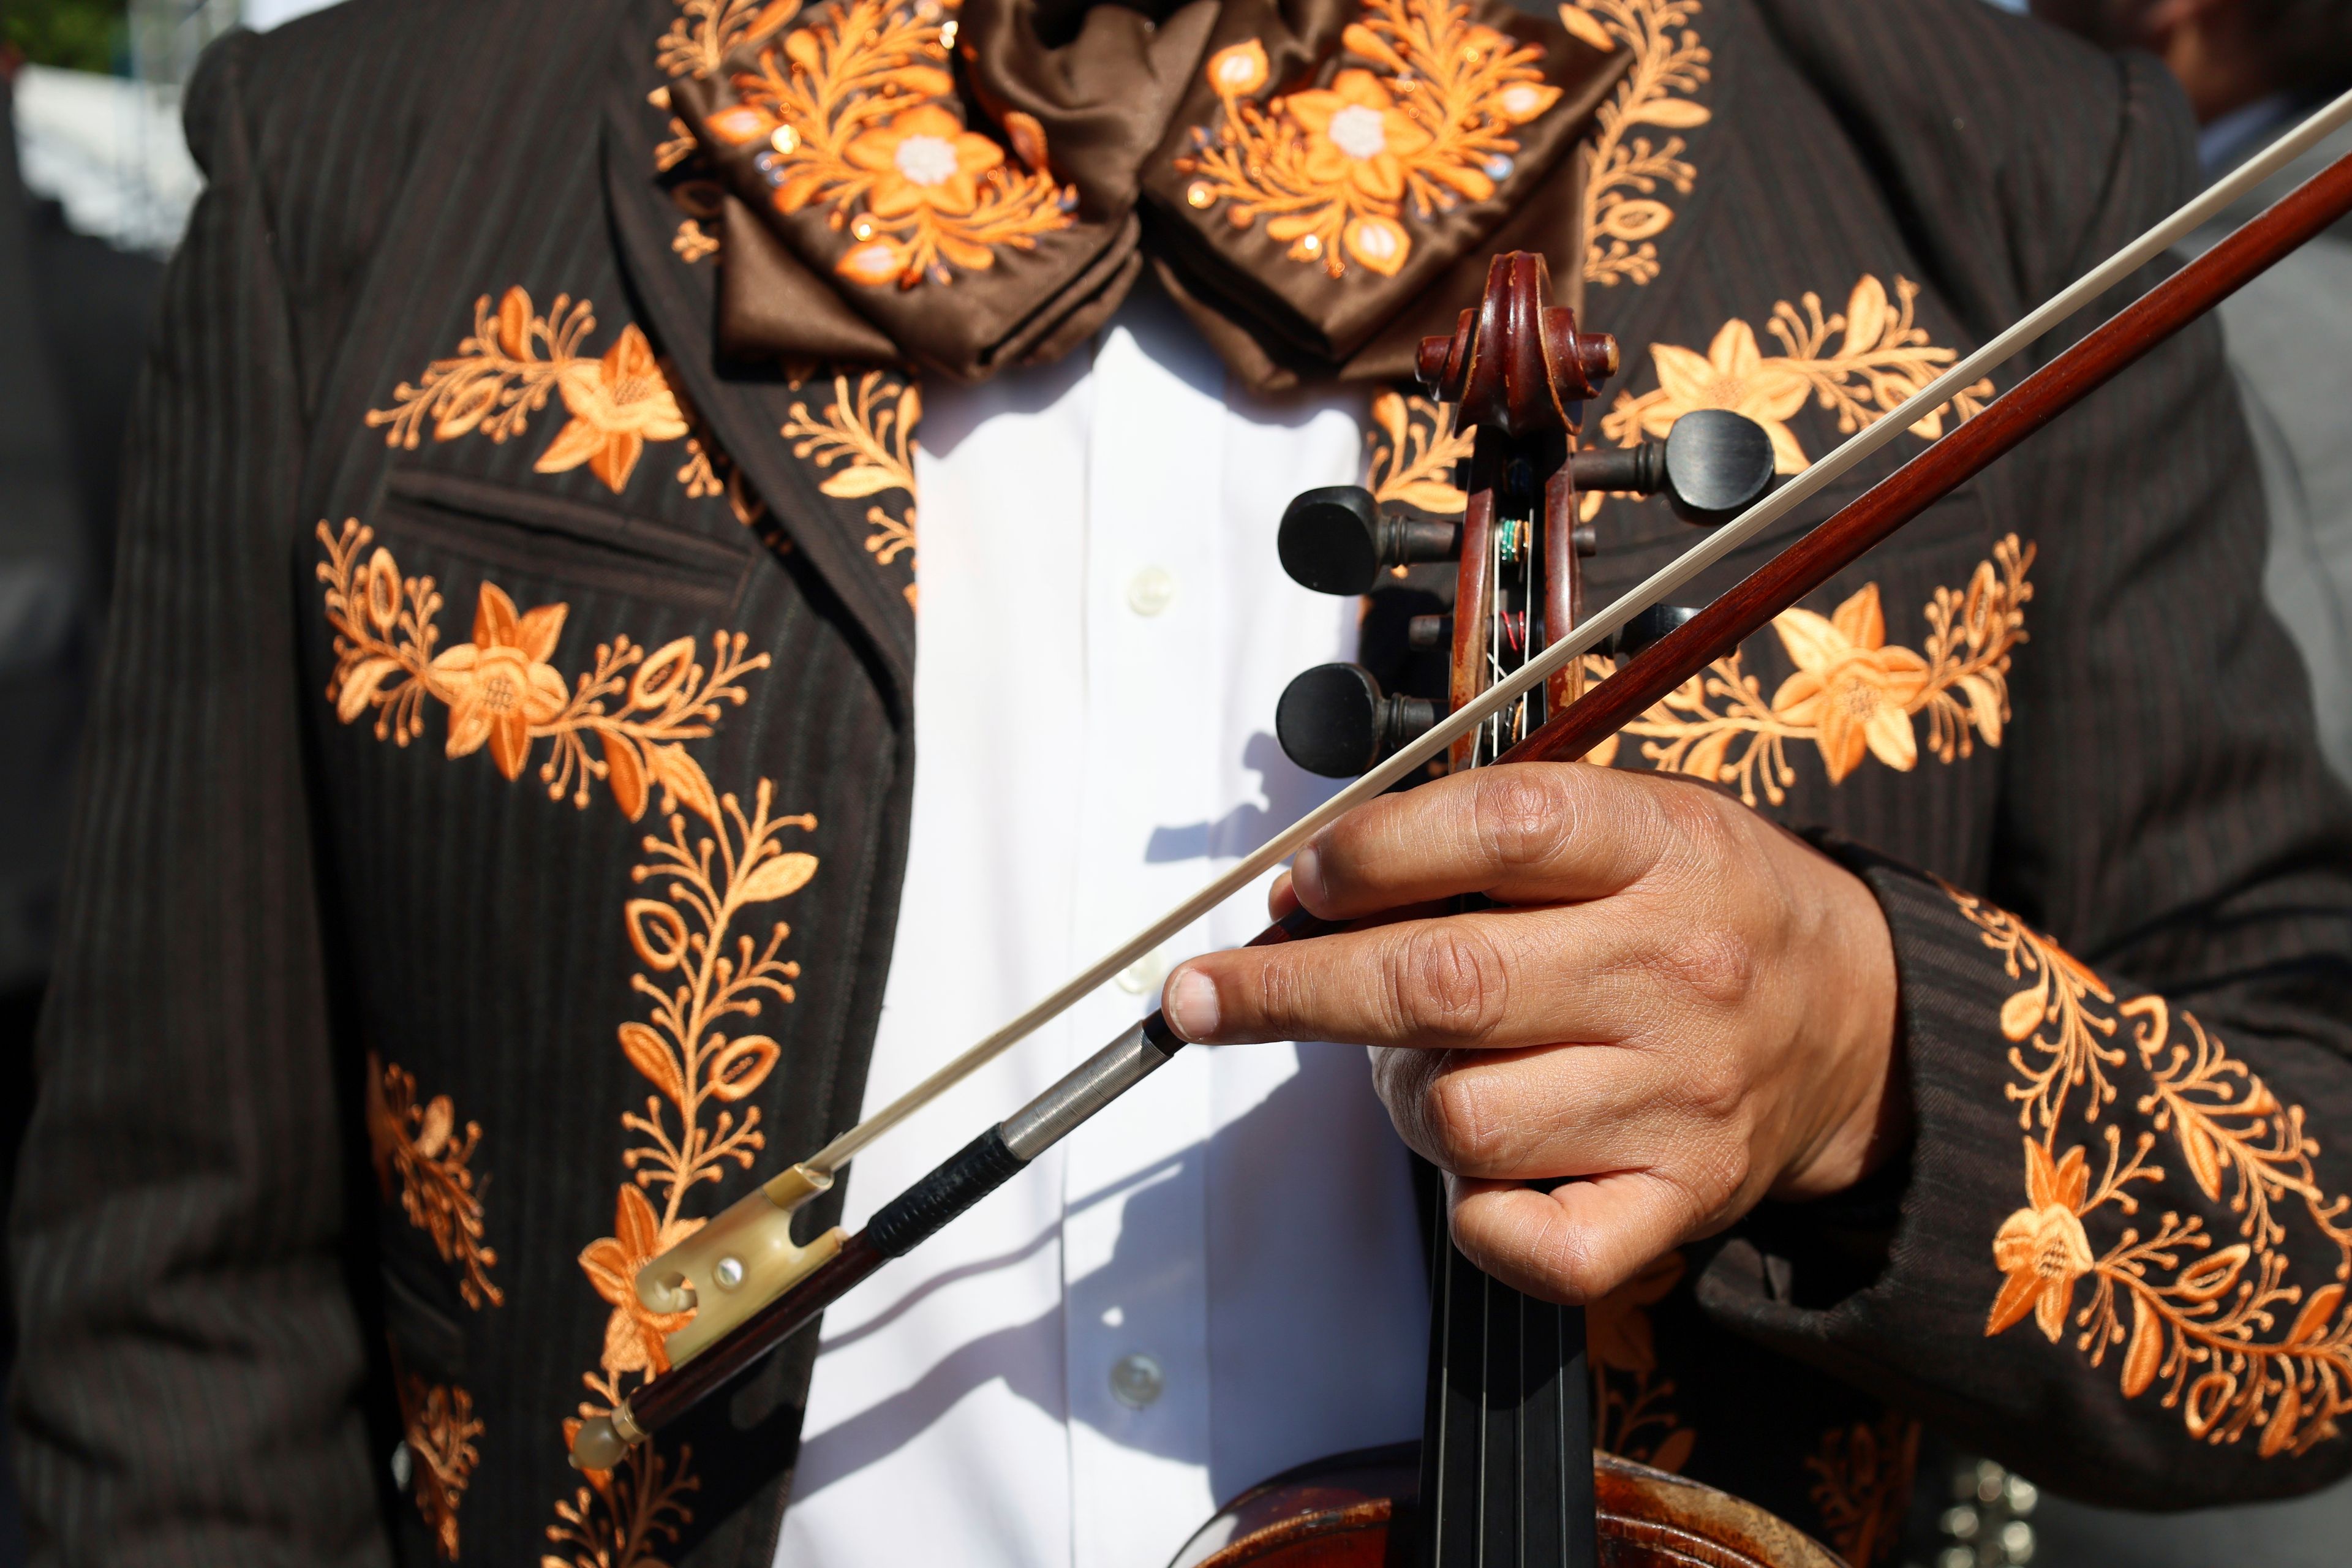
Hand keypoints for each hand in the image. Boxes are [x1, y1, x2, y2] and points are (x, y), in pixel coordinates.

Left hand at [1160, 762, 1904, 1304]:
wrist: (1857, 1019)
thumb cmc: (1700, 905)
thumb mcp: (1622, 820)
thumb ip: (1472, 843)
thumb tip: (1299, 897)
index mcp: (1660, 846)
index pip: (1497, 828)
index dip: (1368, 853)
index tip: (1294, 882)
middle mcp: (1675, 970)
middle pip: (1443, 982)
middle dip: (1289, 991)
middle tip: (1203, 995)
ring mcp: (1680, 1099)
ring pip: (1459, 1116)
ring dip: (1401, 1094)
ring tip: (1431, 1065)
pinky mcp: (1681, 1204)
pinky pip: (1529, 1243)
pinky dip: (1473, 1218)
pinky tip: (1483, 1169)